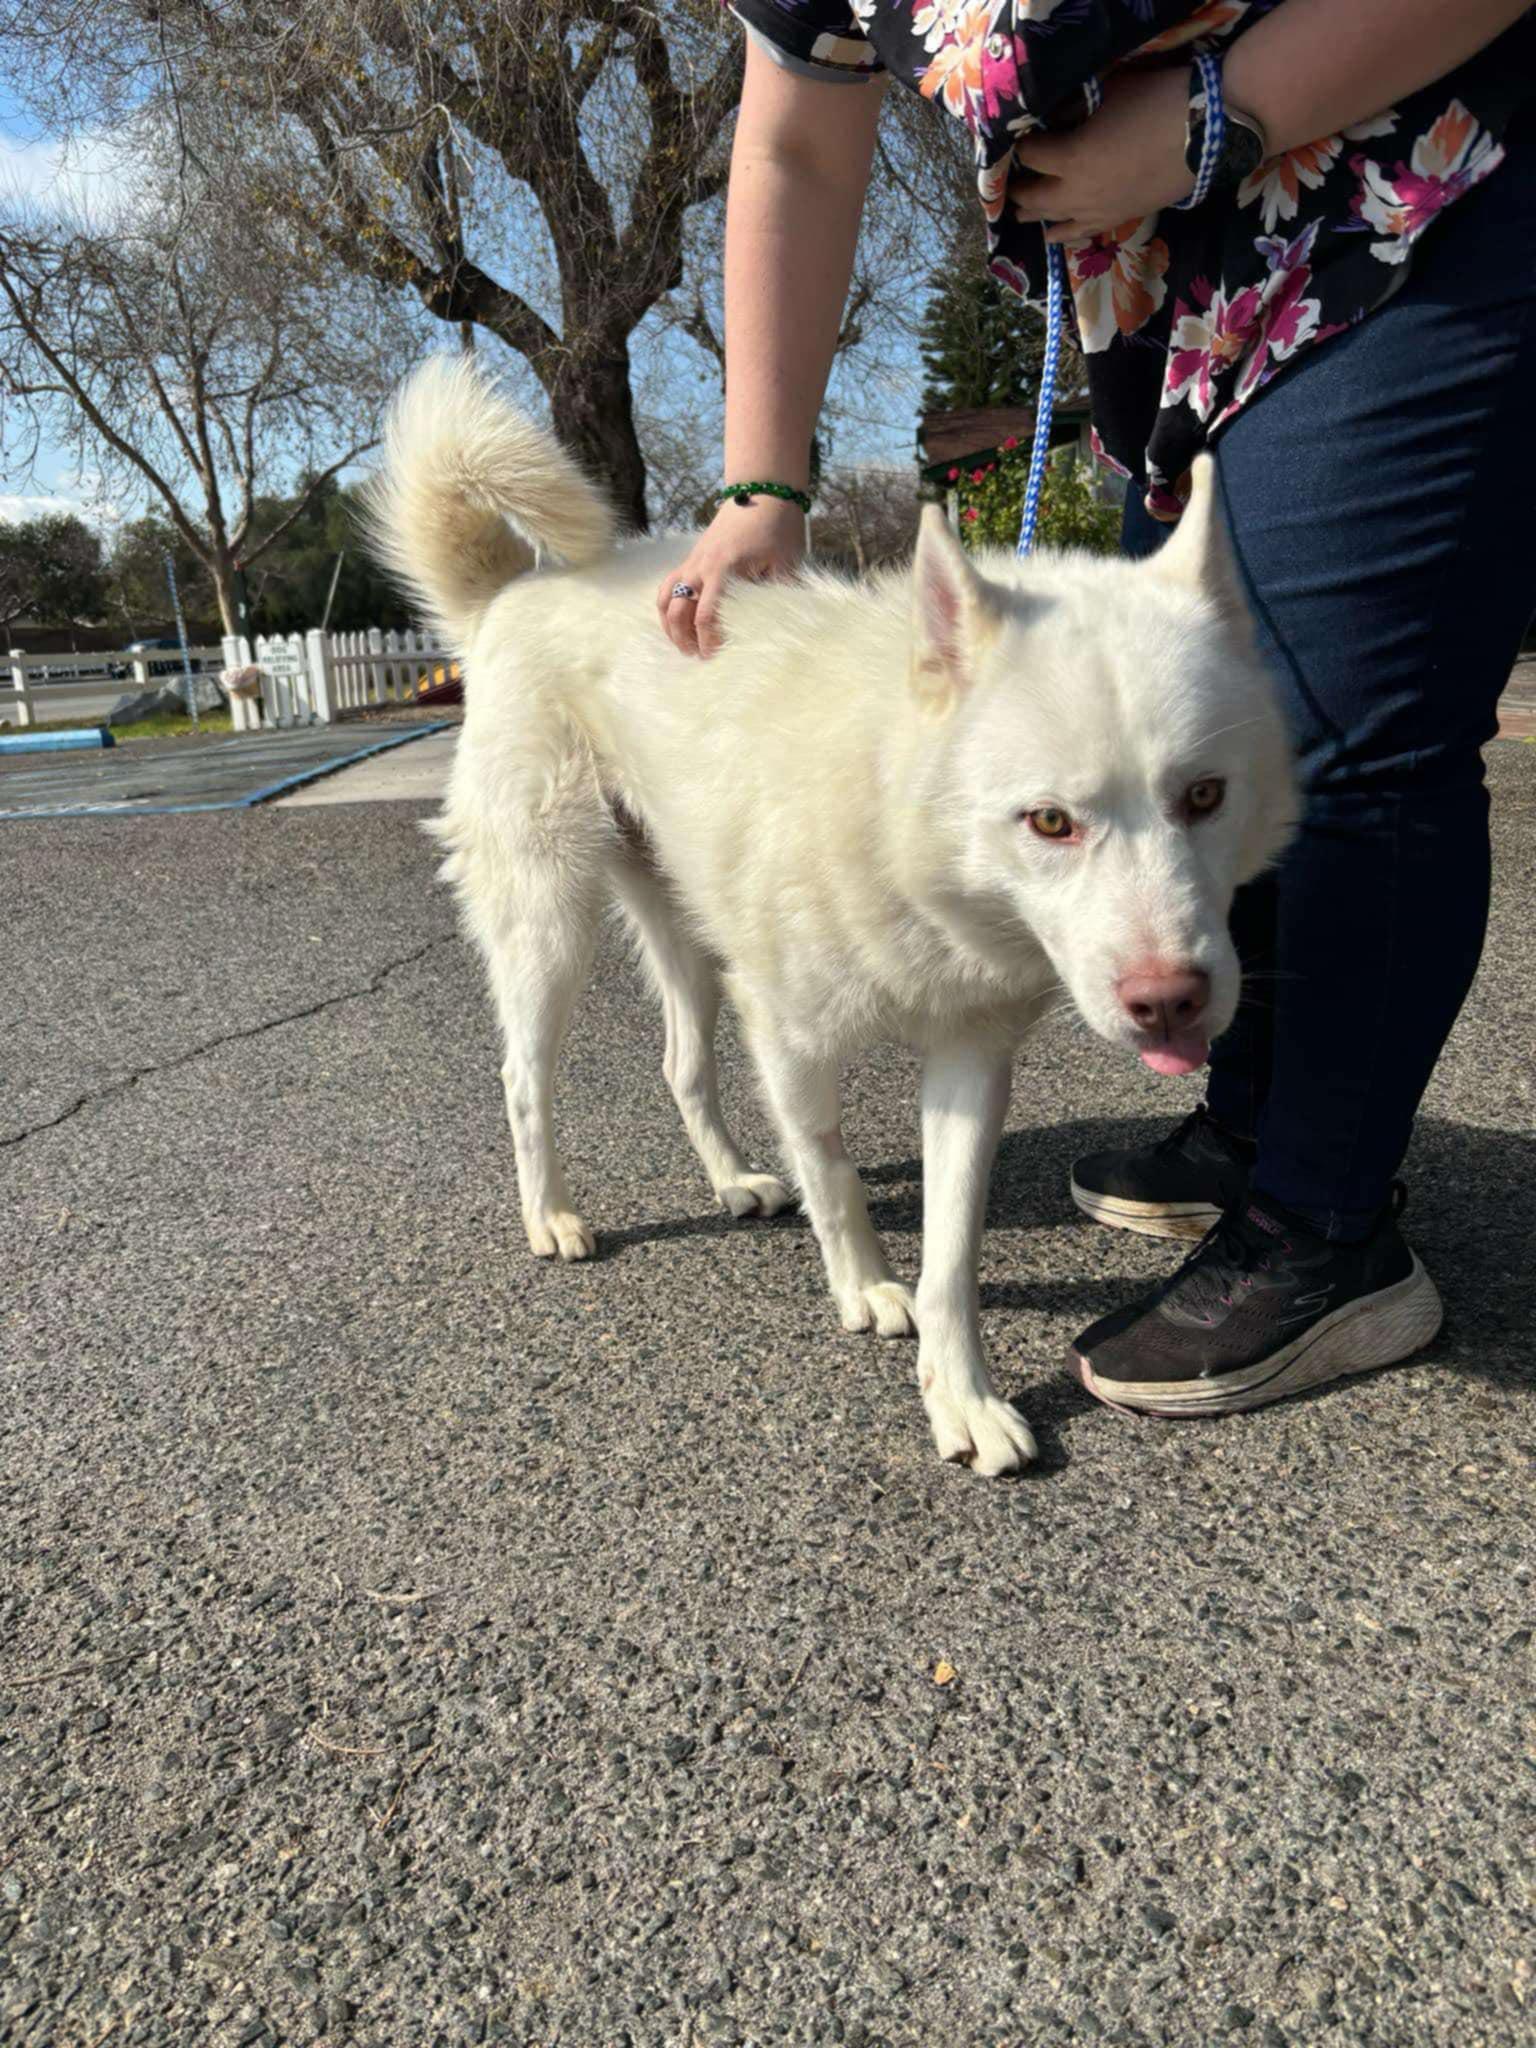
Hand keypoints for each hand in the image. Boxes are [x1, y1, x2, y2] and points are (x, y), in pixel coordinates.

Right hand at [656, 495, 807, 658]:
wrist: (763, 492)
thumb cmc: (778, 529)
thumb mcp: (786, 564)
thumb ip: (777, 597)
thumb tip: (776, 630)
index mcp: (724, 569)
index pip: (706, 616)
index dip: (708, 641)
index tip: (715, 657)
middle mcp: (701, 565)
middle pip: (679, 611)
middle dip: (686, 639)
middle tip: (699, 658)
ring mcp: (691, 561)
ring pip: (666, 600)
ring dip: (672, 627)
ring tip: (685, 646)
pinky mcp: (690, 558)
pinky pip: (666, 586)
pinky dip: (666, 607)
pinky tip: (676, 623)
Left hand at [1010, 68, 1194, 241]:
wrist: (1204, 133)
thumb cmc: (1154, 103)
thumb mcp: (1107, 94)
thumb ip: (1075, 109)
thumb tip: (1055, 118)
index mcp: (1070, 158)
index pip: (1031, 155)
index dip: (1023, 145)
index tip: (1020, 138)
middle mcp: (1078, 192)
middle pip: (1036, 197)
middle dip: (1019, 191)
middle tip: (1009, 189)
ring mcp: (1100, 210)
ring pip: (1057, 222)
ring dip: (1037, 219)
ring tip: (1021, 219)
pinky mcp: (1121, 218)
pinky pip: (1085, 231)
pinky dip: (1067, 233)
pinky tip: (1059, 235)